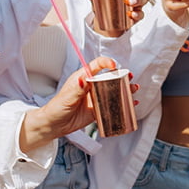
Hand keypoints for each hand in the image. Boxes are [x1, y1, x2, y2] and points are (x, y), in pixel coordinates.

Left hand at [19, 57, 137, 151]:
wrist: (54, 125)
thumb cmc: (56, 108)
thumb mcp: (67, 98)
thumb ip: (76, 88)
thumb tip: (82, 78)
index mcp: (82, 78)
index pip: (96, 65)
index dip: (106, 62)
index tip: (113, 65)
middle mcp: (91, 86)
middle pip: (108, 77)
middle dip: (121, 76)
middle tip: (130, 77)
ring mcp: (95, 98)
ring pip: (113, 91)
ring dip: (125, 89)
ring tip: (134, 89)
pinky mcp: (98, 109)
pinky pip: (112, 105)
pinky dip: (122, 104)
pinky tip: (131, 104)